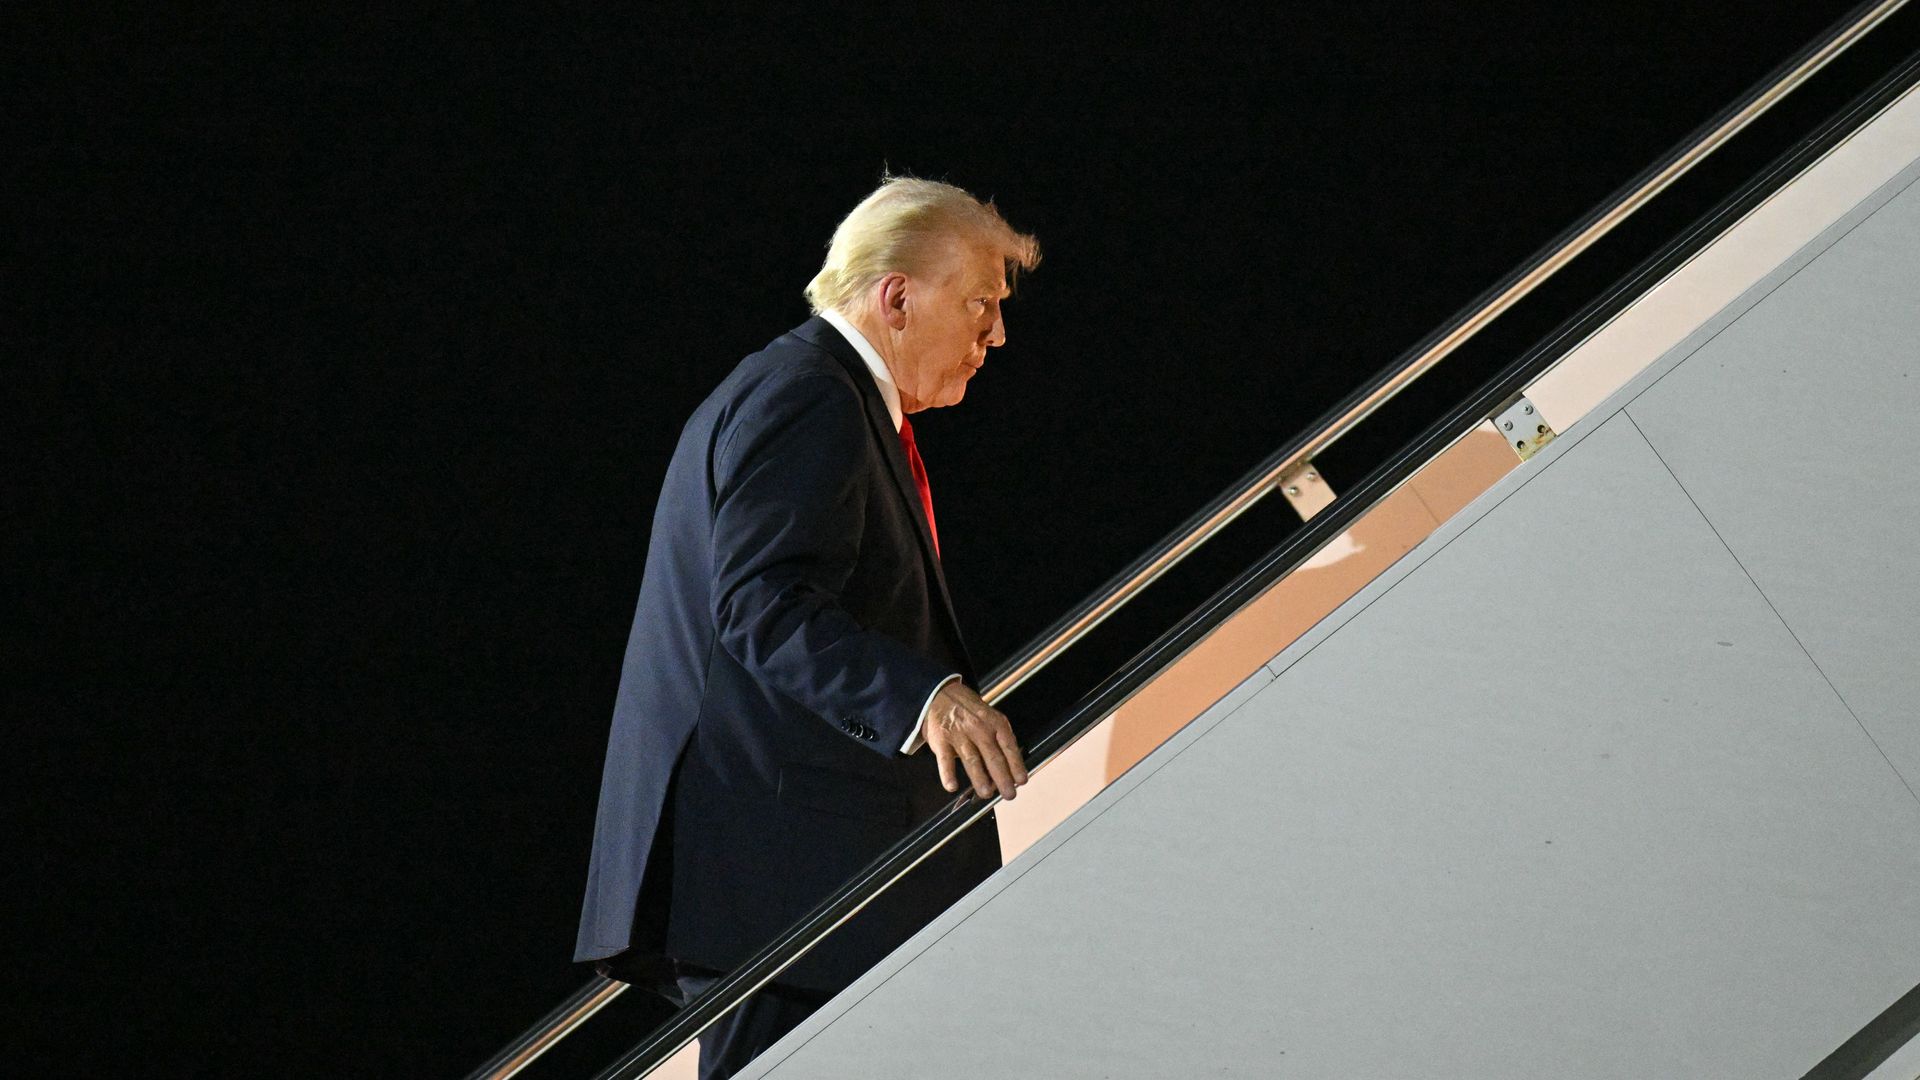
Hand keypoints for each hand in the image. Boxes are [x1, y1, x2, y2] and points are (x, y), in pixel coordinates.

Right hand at [923, 681, 1028, 800]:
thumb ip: (1000, 740)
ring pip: (972, 759)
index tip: (1022, 781)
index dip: (1016, 765)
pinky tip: (952, 786)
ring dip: (980, 779)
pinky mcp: (941, 740)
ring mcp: (959, 734)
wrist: (942, 694)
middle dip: (1002, 778)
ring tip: (986, 794)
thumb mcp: (991, 718)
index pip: (1009, 747)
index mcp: (995, 723)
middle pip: (993, 756)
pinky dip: (948, 774)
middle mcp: (979, 728)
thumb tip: (1011, 769)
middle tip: (1009, 794)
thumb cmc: (970, 712)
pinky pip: (945, 759)